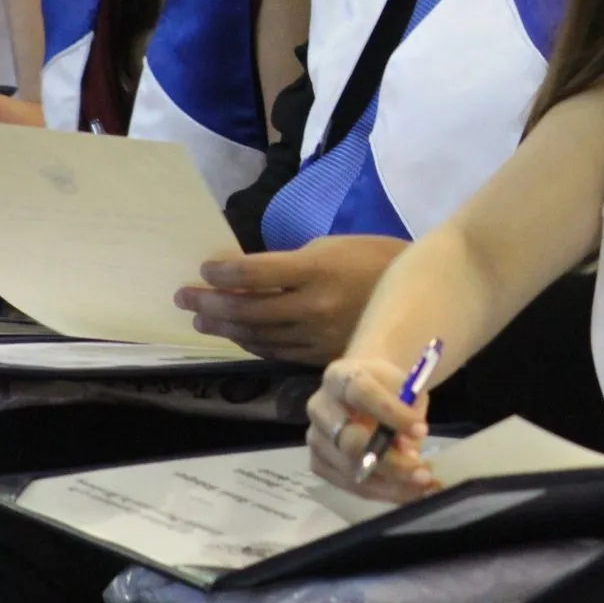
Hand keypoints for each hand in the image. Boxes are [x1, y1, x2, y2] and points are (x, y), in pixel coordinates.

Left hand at [177, 234, 406, 364]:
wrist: (418, 295)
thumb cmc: (373, 258)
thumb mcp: (332, 246)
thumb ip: (290, 263)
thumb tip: (248, 274)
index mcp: (316, 269)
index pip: (254, 274)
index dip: (222, 273)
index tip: (204, 269)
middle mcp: (314, 306)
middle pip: (248, 310)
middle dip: (210, 303)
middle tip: (185, 297)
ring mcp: (318, 335)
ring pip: (258, 335)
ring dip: (225, 327)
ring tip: (201, 318)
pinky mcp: (324, 356)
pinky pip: (278, 352)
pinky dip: (253, 343)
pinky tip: (237, 335)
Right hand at [306, 356, 436, 502]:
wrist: (364, 387)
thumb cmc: (387, 386)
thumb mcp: (406, 388)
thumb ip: (409, 413)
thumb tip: (408, 454)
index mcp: (341, 377)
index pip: (361, 392)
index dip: (390, 412)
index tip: (421, 429)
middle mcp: (320, 406)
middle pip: (349, 439)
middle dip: (390, 461)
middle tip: (423, 472)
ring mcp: (316, 437)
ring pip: (350, 468)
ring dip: (389, 482)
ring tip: (421, 484)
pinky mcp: (318, 462)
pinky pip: (348, 484)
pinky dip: (379, 490)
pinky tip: (405, 490)